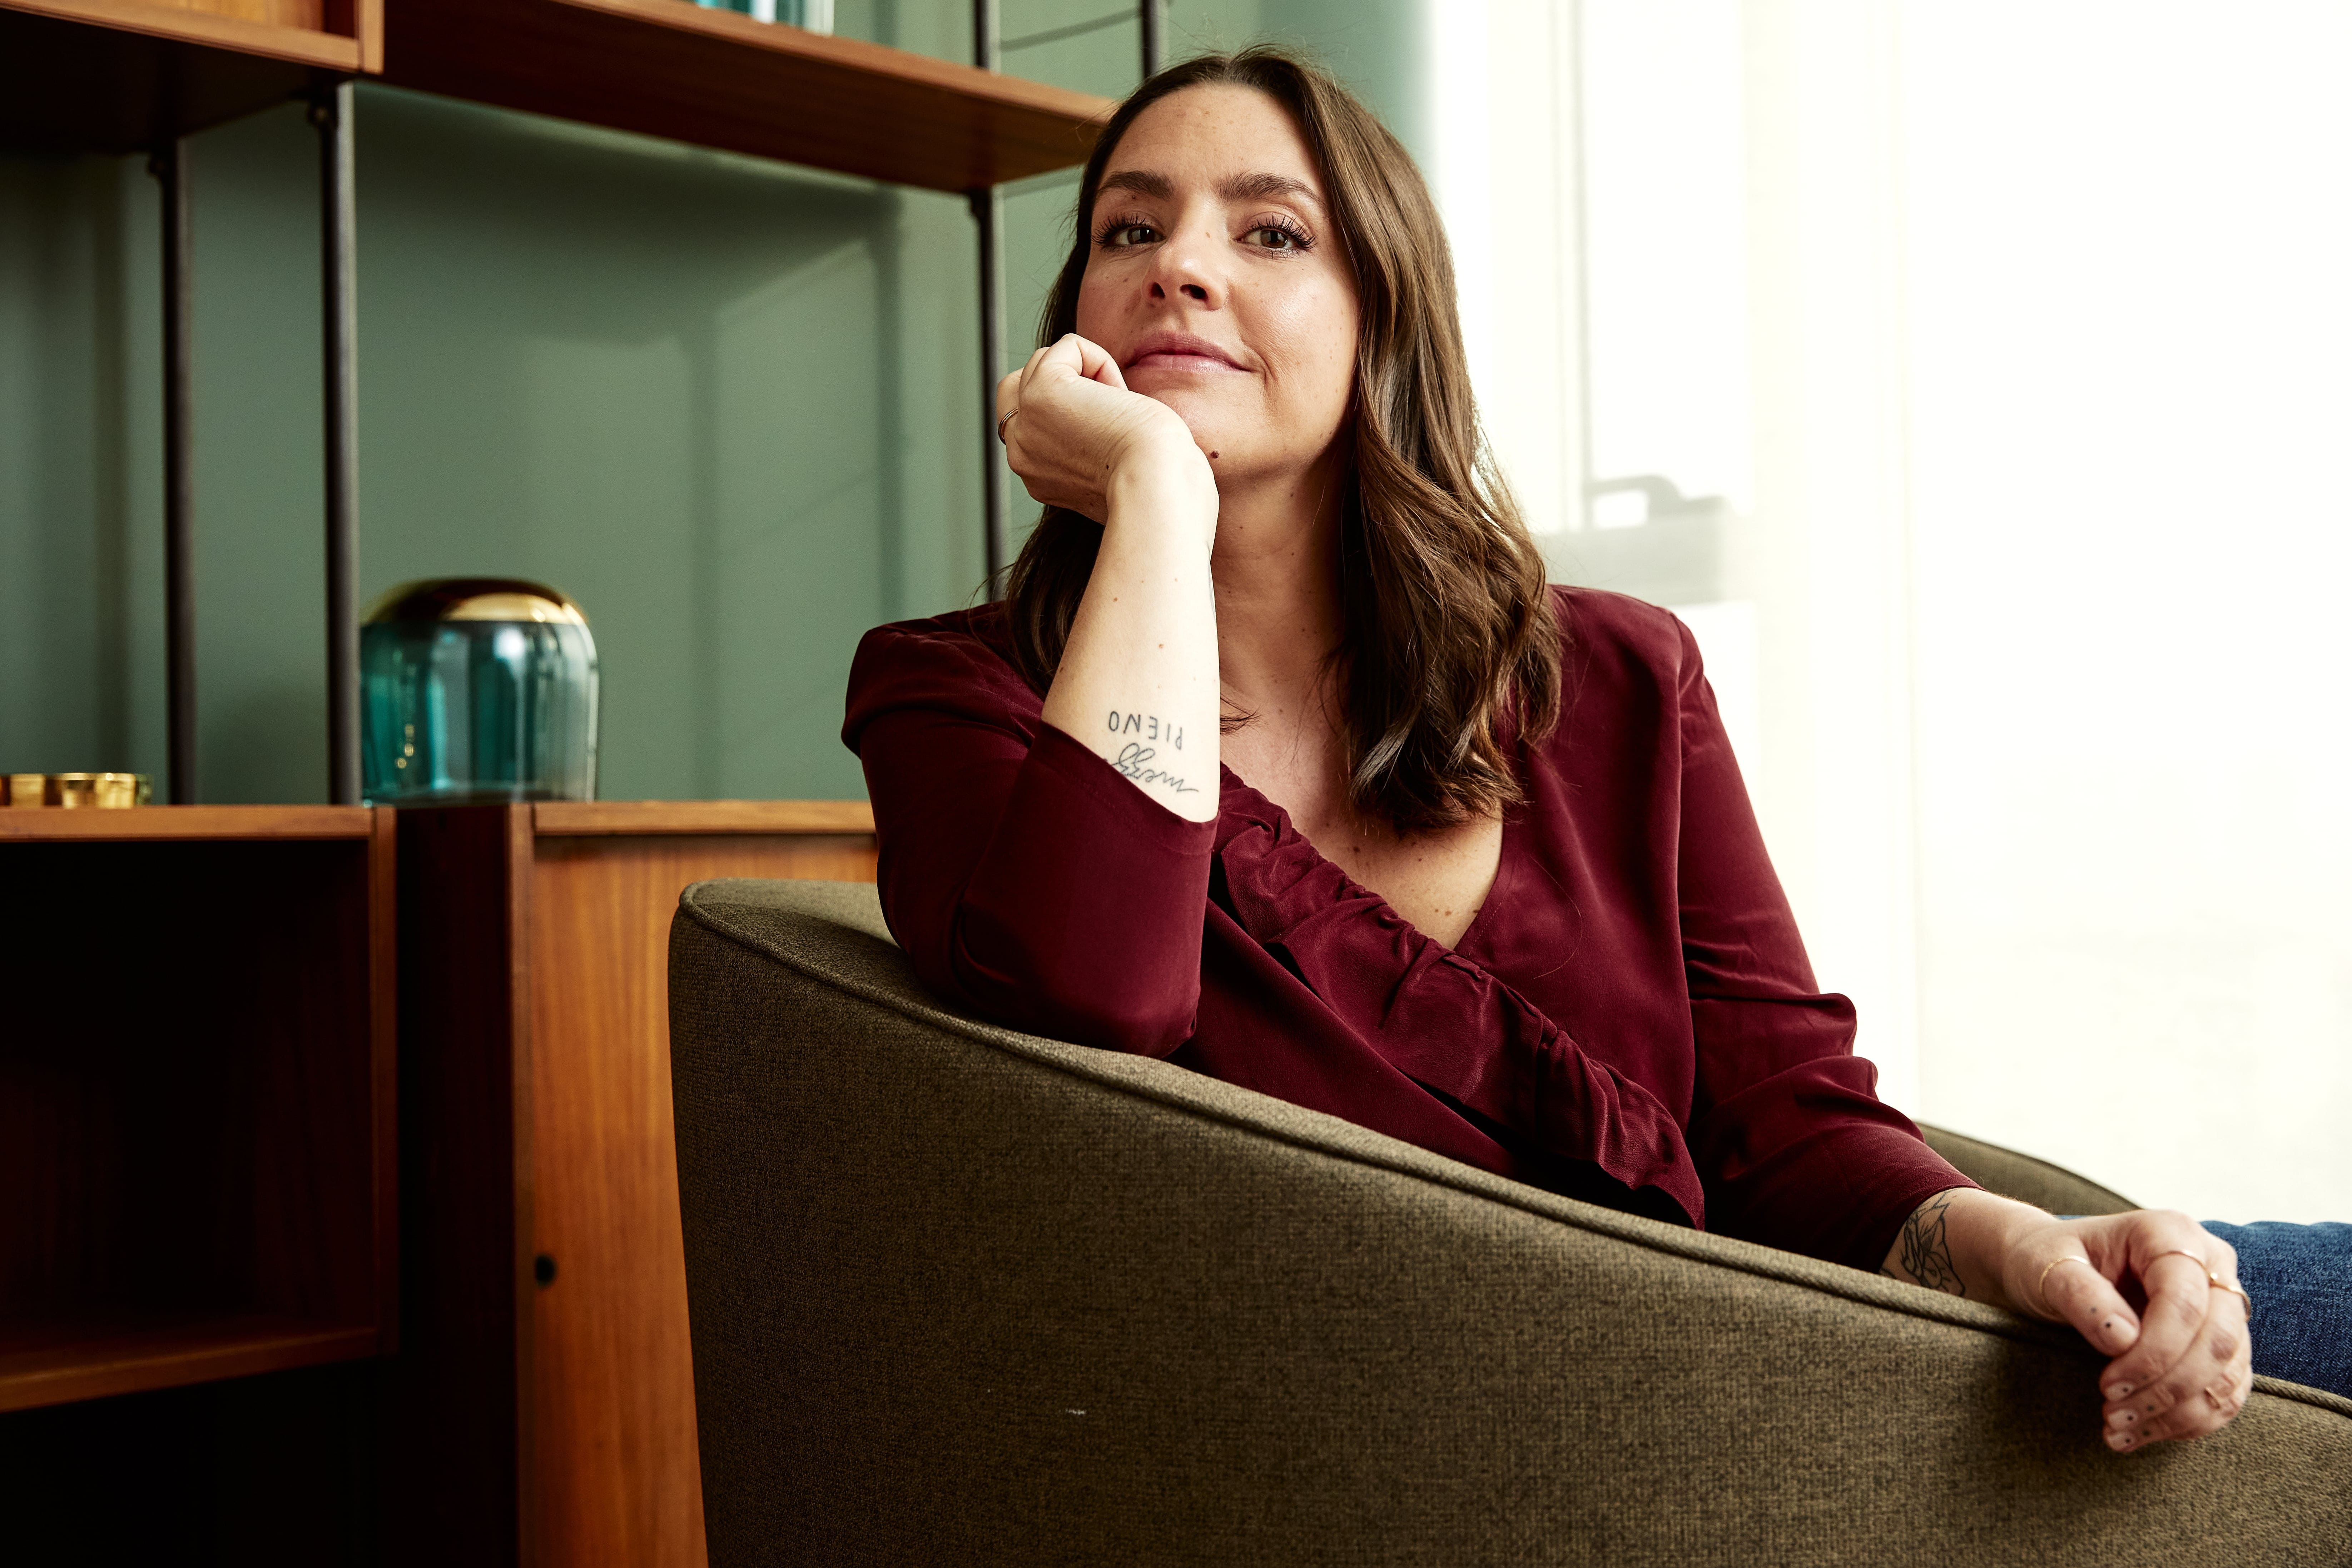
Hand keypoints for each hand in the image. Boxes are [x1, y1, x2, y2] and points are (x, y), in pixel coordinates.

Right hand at [995, 334, 1207, 525]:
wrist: (1156, 484)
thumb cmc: (1151, 479)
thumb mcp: (1105, 466)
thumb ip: (1082, 442)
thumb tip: (1094, 402)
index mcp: (1033, 473)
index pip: (1024, 416)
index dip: (1064, 404)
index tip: (1104, 430)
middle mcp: (1020, 451)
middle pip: (1020, 383)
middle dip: (1063, 382)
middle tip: (1106, 414)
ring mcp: (1025, 421)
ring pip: (1044, 361)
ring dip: (1089, 373)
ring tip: (1115, 409)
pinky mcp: (1041, 391)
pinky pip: (1068, 347)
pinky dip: (1101, 360)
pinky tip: (1119, 396)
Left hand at [2004, 1209, 2252, 1452]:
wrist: (2052, 1266)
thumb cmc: (2048, 1259)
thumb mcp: (2049, 1267)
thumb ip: (2082, 1295)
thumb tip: (2123, 1340)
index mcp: (2170, 1234)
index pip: (2185, 1304)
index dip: (2153, 1354)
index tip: (2107, 1386)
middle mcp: (2211, 1264)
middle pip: (2218, 1342)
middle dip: (2167, 1389)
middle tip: (2112, 1415)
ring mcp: (2223, 1304)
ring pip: (2227, 1373)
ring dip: (2178, 1414)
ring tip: (2119, 1431)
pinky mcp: (2222, 1342)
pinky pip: (2226, 1390)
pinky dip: (2189, 1420)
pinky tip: (2143, 1433)